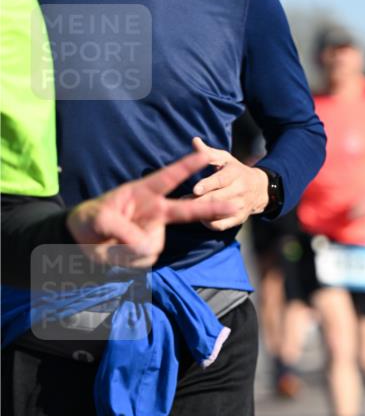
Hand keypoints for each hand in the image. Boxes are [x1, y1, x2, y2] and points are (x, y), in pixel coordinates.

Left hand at [66, 150, 235, 268]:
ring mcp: (152, 232)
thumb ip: (121, 228)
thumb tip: (145, 246)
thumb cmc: (89, 219)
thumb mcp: (98, 217)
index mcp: (143, 193)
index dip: (187, 166)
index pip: (168, 177)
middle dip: (211, 208)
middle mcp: (153, 211)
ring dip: (128, 250)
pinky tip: (115, 254)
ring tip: (108, 245)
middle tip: (234, 204)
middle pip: (187, 210)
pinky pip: (144, 259)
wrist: (80, 242)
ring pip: (152, 246)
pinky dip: (127, 260)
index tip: (206, 155)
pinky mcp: (147, 250)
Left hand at [189, 136, 268, 230]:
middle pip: (217, 198)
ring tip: (187, 209)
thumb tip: (194, 141)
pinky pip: (221, 226)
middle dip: (199, 200)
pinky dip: (209, 224)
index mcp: (235, 173)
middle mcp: (240, 190)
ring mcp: (240, 206)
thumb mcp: (225, 158)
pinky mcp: (239, 219)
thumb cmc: (235, 170)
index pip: (221, 180)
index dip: (208, 185)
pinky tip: (200, 218)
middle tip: (183, 200)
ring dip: (202, 213)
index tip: (195, 189)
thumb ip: (208, 153)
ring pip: (219, 213)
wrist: (259, 189)